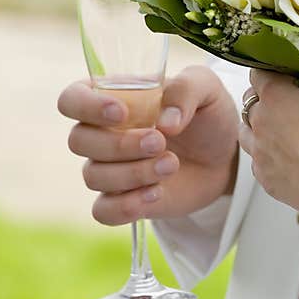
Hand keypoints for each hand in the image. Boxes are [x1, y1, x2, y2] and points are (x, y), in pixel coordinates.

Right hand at [57, 65, 238, 224]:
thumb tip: (164, 121)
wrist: (226, 157)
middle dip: (119, 144)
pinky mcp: (123, 200)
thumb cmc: (207, 115)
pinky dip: (126, 206)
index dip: (87, 106)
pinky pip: (103, 211)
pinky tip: (156, 193)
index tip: (121, 114)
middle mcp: (102, 133)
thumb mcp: (207, 88)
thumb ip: (186, 90)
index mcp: (112, 98)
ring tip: (172, 164)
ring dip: (133, 173)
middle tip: (159, 142)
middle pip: (79, 141)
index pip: (72, 99)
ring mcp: (110, 169)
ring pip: (93, 176)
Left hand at [238, 70, 298, 216]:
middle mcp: (260, 120)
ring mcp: (259, 152)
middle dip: (267, 98)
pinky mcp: (265, 178)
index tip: (290, 75)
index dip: (274, 71)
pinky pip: (258, 161)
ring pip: (246, 130)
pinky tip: (288, 156)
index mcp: (276, 94)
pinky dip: (268, 156)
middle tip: (292, 101)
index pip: (259, 71)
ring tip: (283, 129)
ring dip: (260, 126)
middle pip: (251, 100)